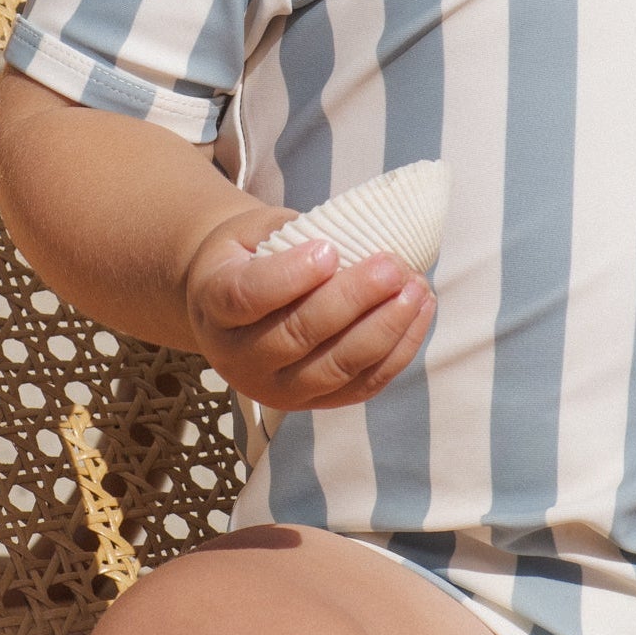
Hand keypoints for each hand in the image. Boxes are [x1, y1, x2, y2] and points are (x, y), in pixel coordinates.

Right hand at [181, 208, 435, 411]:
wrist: (234, 301)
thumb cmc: (251, 255)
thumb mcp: (254, 230)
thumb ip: (293, 234)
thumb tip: (358, 238)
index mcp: (214, 305)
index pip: (247, 297)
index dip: (290, 277)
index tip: (329, 250)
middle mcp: (237, 357)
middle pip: (296, 336)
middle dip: (352, 300)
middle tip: (391, 267)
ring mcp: (275, 389)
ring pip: (335, 367)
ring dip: (384, 328)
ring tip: (416, 287)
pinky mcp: (313, 404)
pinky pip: (362, 385)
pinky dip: (398, 350)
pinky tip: (421, 310)